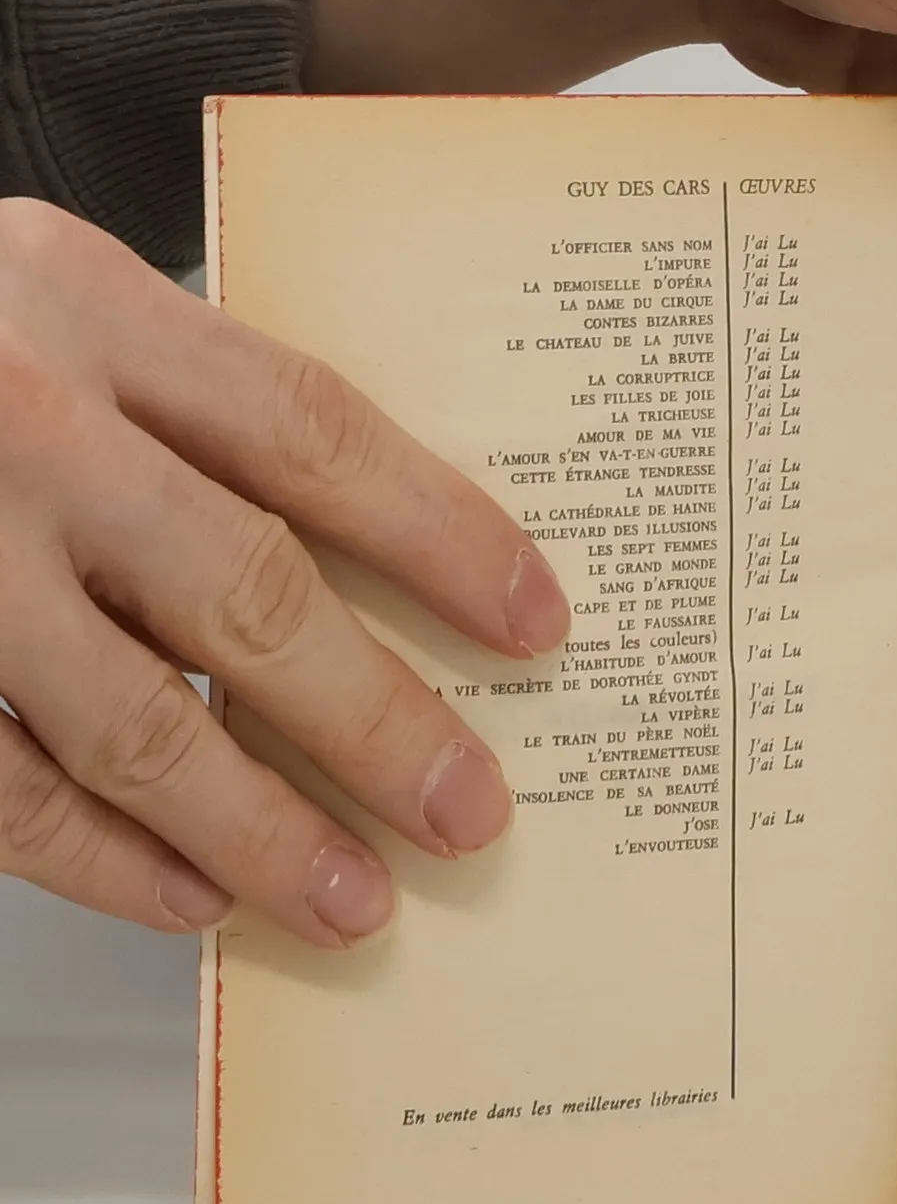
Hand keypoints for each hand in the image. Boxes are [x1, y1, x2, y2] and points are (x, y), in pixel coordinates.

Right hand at [0, 203, 568, 942]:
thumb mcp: (42, 302)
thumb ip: (175, 404)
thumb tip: (363, 569)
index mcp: (80, 301)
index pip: (313, 431)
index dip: (442, 534)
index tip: (537, 623)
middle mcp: (10, 418)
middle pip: (243, 589)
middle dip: (376, 719)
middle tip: (471, 809)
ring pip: (124, 715)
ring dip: (255, 827)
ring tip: (354, 900)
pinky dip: (99, 858)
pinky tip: (191, 901)